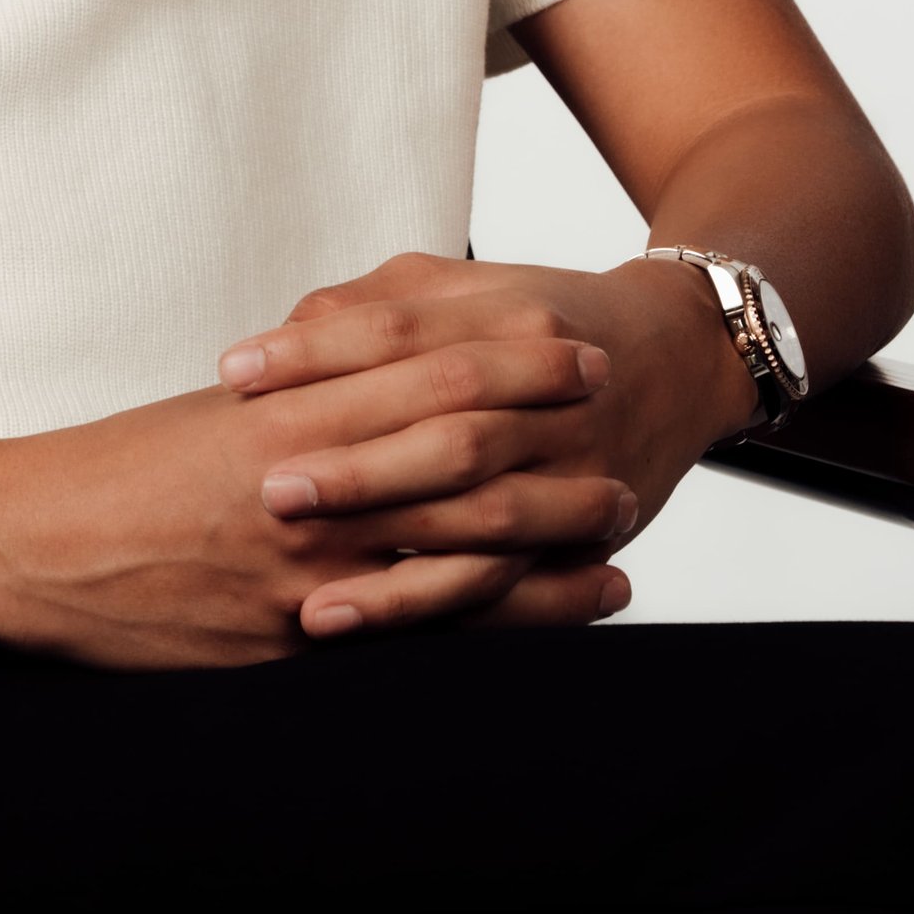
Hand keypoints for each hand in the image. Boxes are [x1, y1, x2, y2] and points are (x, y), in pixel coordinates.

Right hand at [0, 314, 635, 666]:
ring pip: (461, 539)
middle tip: (616, 392)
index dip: (504, 354)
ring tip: (617, 500)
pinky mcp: (302, 638)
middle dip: (544, 419)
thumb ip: (287, 403)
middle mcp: (311, 484)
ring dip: (551, 520)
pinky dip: (514, 613)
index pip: (420, 369)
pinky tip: (573, 606)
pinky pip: (430, 627)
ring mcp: (312, 566)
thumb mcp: (206, 418)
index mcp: (284, 414)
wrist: (28, 550)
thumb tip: (349, 375)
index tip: (564, 335)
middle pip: (457, 443)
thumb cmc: (111, 478)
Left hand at [217, 249, 758, 633]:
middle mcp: (550, 394)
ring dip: (396, 563)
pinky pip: (515, 586)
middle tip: (268, 489)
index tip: (235, 371)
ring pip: (484, 520)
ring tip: (307, 592)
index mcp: (511, 317)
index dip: (315, 353)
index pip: (400, 329)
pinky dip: (447, 608)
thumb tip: (290, 327)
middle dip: (357, 465)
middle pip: (447, 426)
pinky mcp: (588, 533)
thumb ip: (377, 303)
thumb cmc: (542, 320)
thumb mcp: (465, 287)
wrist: (678, 357)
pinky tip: (375, 626)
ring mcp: (577, 468)